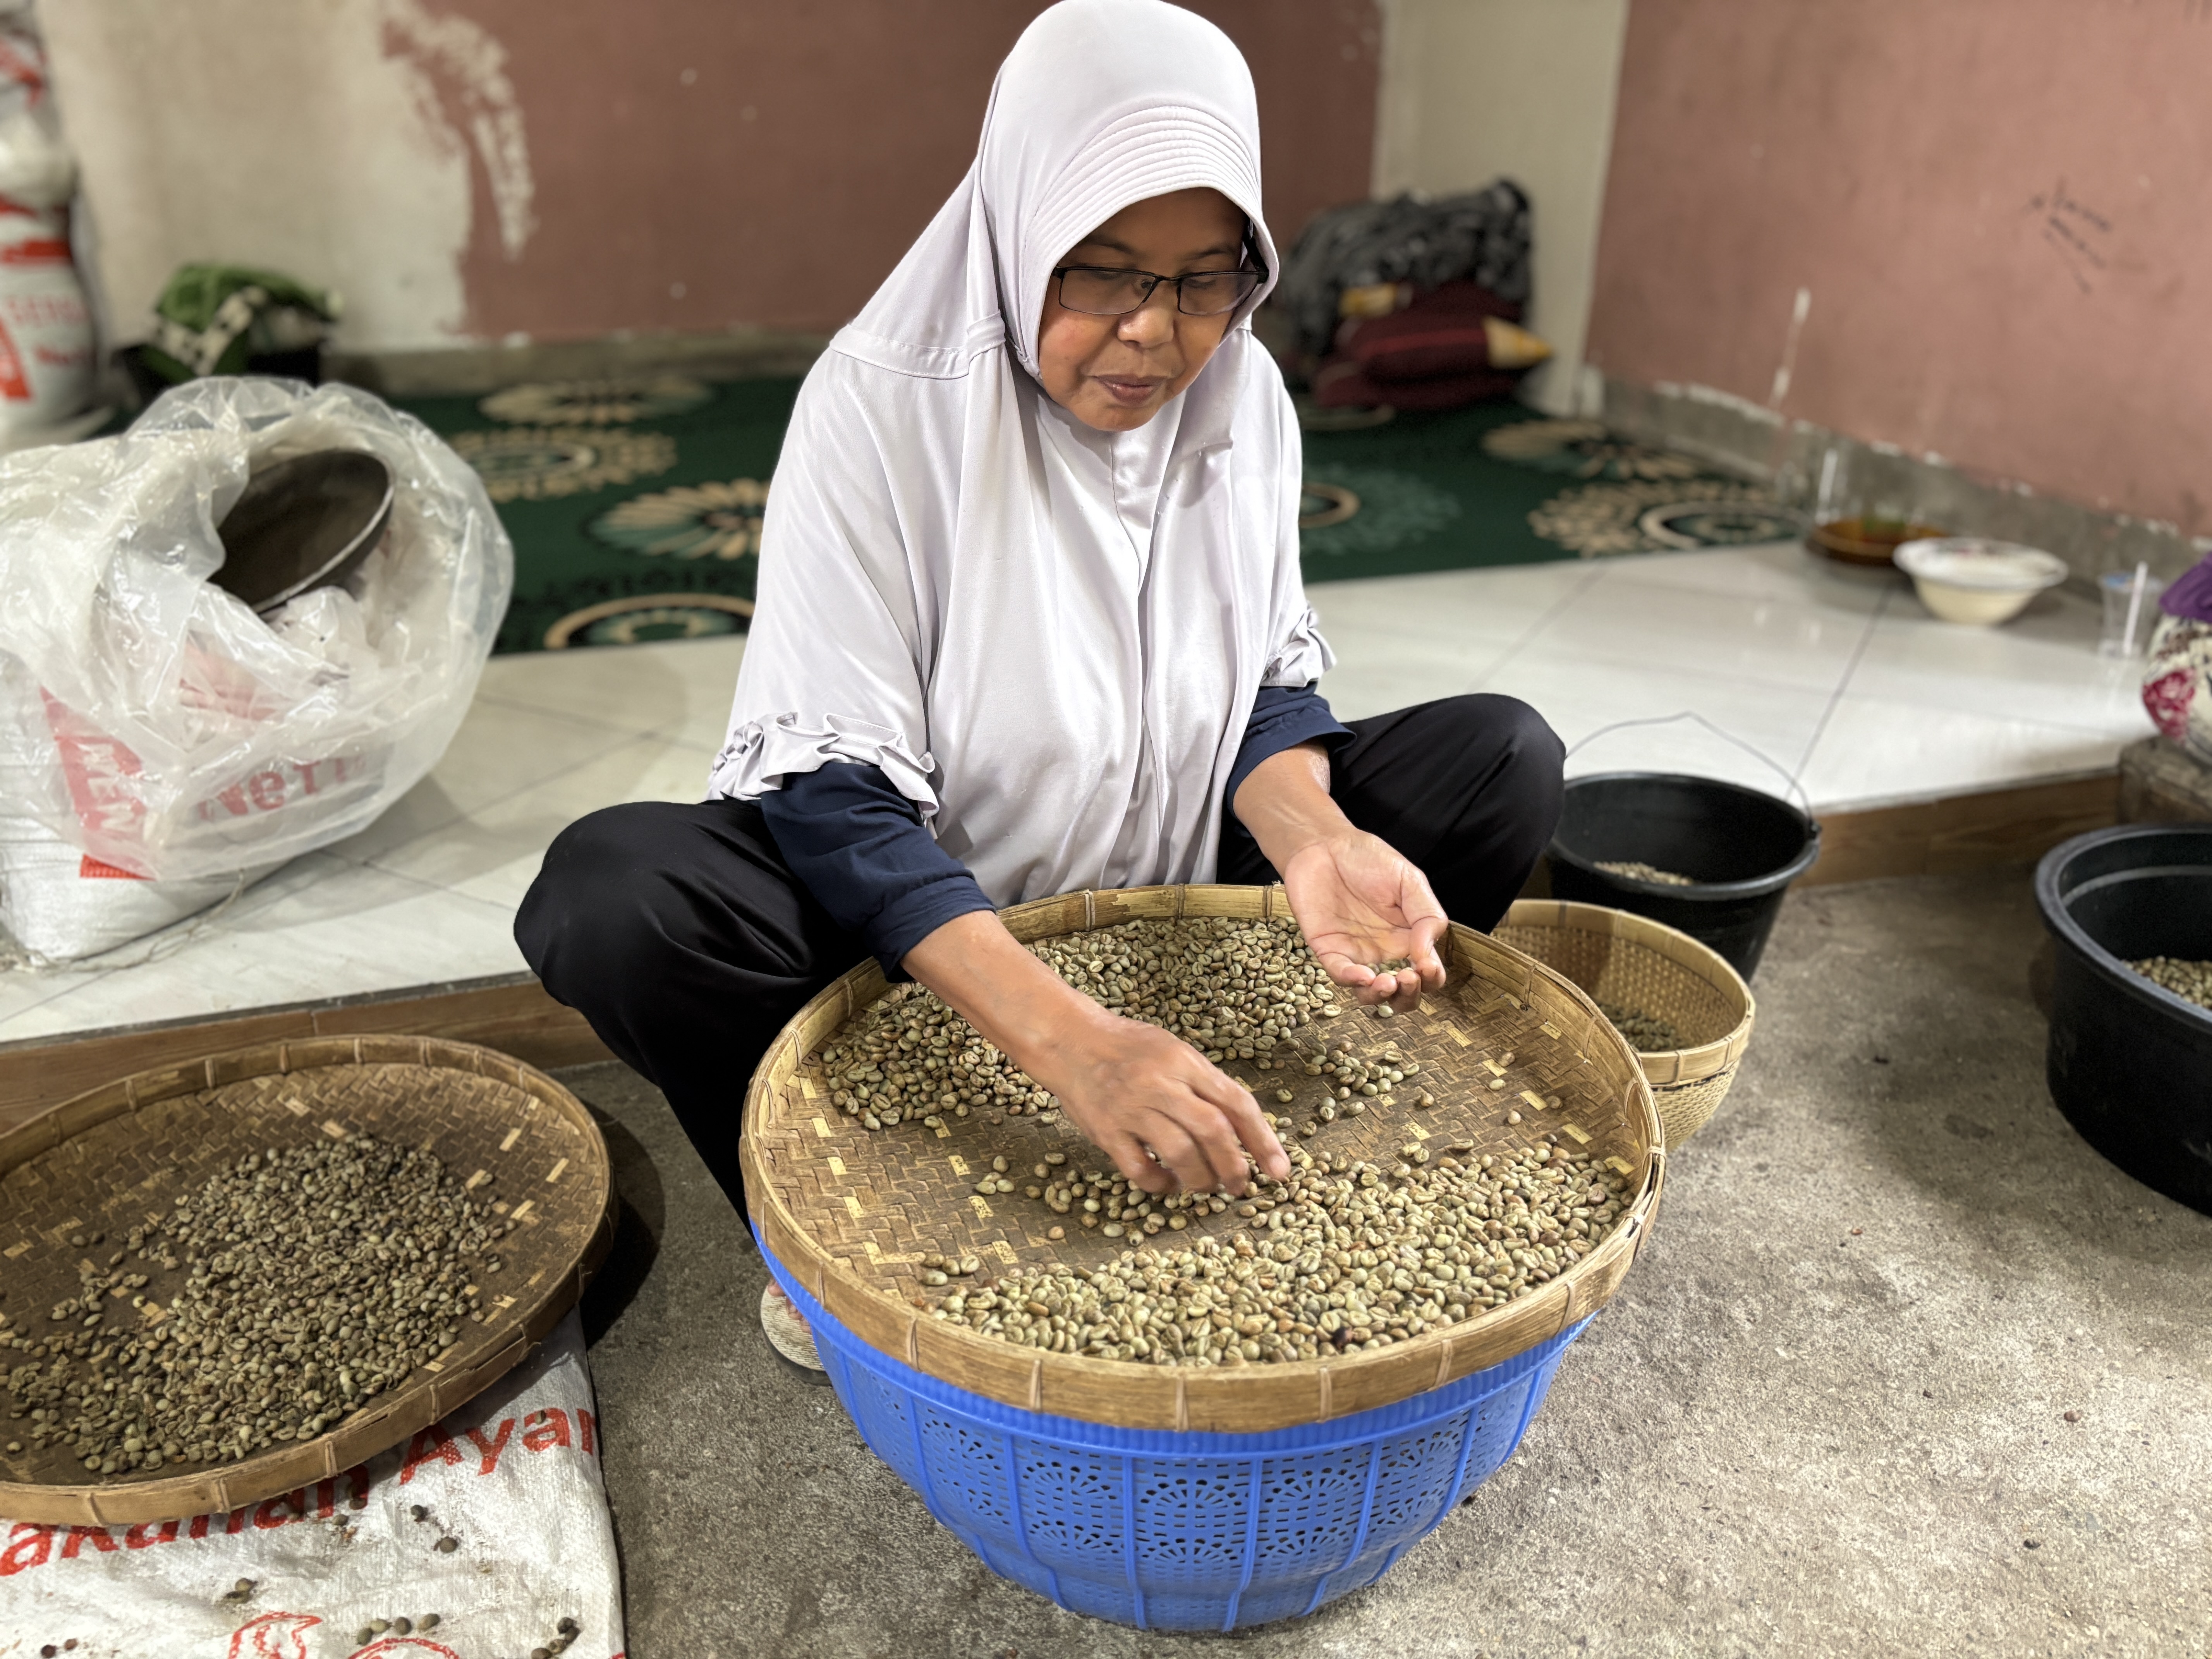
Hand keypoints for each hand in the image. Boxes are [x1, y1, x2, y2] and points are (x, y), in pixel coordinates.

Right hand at [901, 910, 1288, 1196]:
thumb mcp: (1175, 1051)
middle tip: (1241, 1186)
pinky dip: (1159, 1184)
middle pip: (1212, 1131)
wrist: (1070, 1039)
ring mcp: (1132, 1107)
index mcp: (1185, 1062)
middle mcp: (1161, 1083)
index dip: (1263, 1140)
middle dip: (1235, 1166)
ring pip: (1179, 1152)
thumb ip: (1206, 1085)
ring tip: (1205, 1187)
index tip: (1280, 1170)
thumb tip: (1244, 1130)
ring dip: (1200, 1179)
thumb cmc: (1129, 1047)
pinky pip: (1139, 1168)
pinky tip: (1167, 1185)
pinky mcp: (1105, 1129)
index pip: (1236, 1103)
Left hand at [1234, 741, 1449, 1011]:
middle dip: (1409, 995)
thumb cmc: (1370, 860)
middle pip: (1402, 993)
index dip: (1432, 978)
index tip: (1427, 967)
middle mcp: (1385, 952)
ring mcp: (1357, 954)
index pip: (1428, 972)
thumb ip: (1426, 916)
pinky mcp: (1329, 949)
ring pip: (1371, 994)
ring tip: (1387, 983)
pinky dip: (1352, 980)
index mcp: (1410, 937)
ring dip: (1381, 997)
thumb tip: (1428, 954)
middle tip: (1408, 978)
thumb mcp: (1410, 881)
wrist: (1326, 845)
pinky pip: (1340, 974)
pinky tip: (1363, 976)